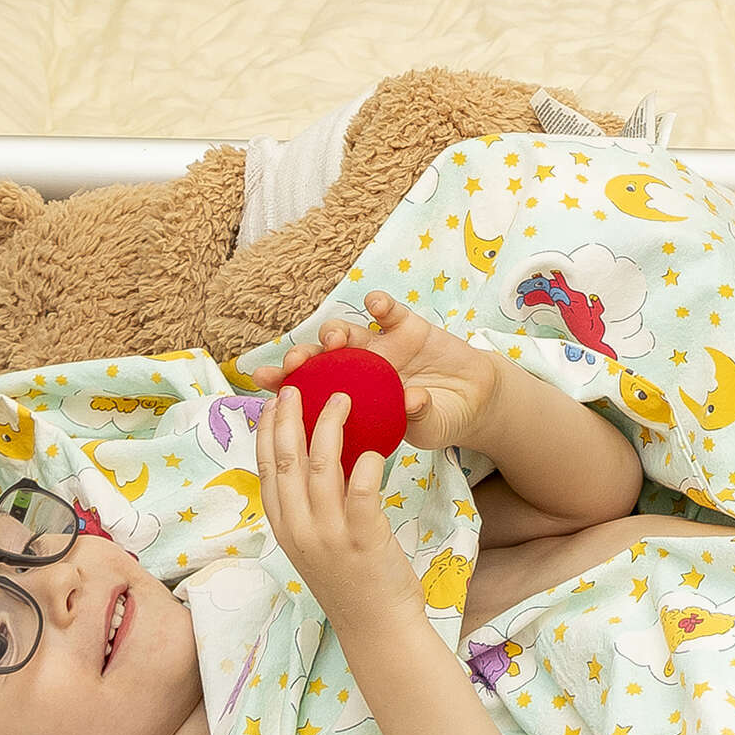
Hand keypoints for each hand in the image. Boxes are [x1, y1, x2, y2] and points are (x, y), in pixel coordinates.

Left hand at [250, 291, 499, 450]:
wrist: (475, 403)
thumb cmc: (439, 421)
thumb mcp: (424, 431)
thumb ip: (416, 418)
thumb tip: (410, 402)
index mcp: (353, 398)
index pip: (310, 390)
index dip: (283, 382)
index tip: (259, 378)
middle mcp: (359, 370)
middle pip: (321, 359)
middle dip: (303, 356)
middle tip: (297, 361)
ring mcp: (381, 347)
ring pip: (348, 333)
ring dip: (335, 332)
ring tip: (335, 340)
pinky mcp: (407, 327)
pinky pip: (389, 311)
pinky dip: (381, 304)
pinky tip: (376, 304)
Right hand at [255, 381, 423, 628]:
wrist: (377, 629)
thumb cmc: (352, 582)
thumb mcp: (316, 544)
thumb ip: (309, 507)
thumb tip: (312, 461)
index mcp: (285, 528)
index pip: (266, 470)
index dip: (265, 432)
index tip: (271, 403)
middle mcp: (300, 530)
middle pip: (286, 462)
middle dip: (289, 418)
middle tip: (297, 385)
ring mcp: (330, 536)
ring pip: (320, 470)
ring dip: (329, 428)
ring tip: (342, 398)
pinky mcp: (364, 541)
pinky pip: (360, 496)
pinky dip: (364, 469)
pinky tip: (373, 449)